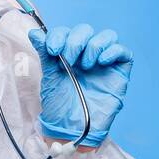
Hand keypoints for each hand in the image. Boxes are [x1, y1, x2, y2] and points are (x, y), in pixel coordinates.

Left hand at [27, 24, 132, 145]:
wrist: (72, 127)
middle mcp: (87, 54)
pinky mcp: (120, 71)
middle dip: (75, 41)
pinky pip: (123, 51)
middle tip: (69, 61)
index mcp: (69, 53)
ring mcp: (105, 62)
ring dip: (94, 45)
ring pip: (107, 36)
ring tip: (85, 66)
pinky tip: (101, 62)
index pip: (67, 32)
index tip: (53, 50)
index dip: (60, 35)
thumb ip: (45, 53)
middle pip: (86, 30)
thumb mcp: (50, 77)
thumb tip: (35, 32)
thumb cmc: (60, 105)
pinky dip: (112, 51)